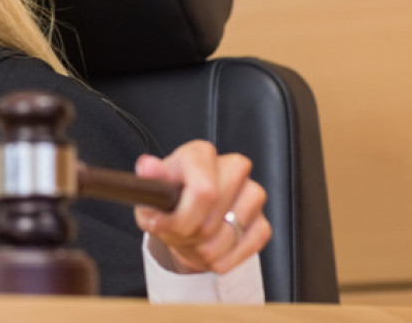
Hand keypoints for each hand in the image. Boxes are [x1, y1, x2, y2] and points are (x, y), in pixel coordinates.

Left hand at [134, 140, 269, 274]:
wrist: (185, 217)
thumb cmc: (168, 200)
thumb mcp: (150, 192)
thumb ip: (149, 181)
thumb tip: (148, 165)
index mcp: (200, 154)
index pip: (204, 190)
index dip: (183, 218)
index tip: (163, 226)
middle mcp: (232, 167)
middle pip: (214, 218)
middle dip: (189, 235)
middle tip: (175, 234)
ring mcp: (252, 193)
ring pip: (229, 236)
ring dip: (204, 249)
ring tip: (190, 240)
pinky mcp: (263, 220)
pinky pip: (247, 247)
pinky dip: (224, 258)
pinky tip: (209, 249)